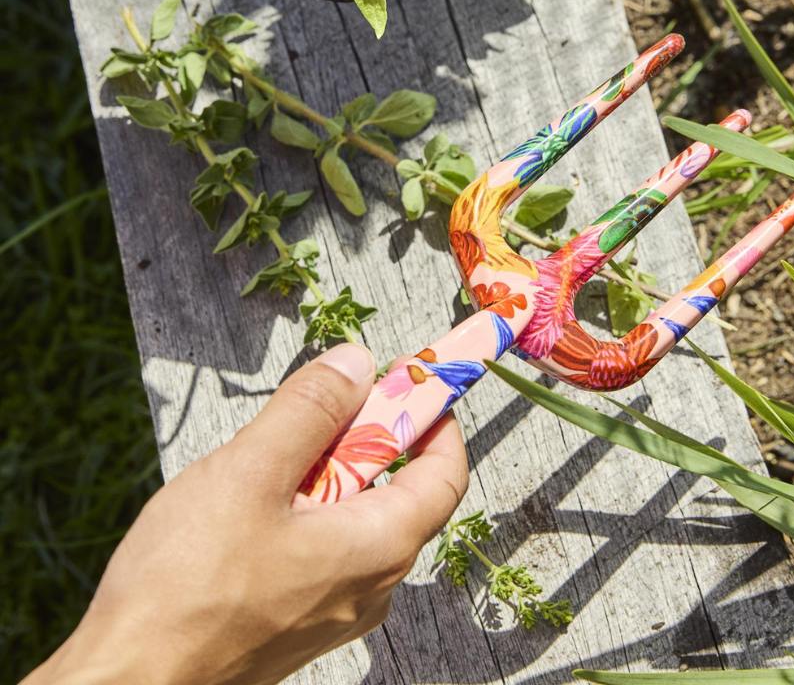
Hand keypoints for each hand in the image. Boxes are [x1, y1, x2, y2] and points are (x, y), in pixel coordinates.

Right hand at [22, 343, 468, 684]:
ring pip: (352, 514)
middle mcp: (372, 584)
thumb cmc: (186, 588)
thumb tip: (357, 363)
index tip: (408, 375)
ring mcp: (335, 607)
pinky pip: (322, 544)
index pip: (444, 472)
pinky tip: (247, 503)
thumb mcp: (251, 473)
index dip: (433, 416)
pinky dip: (302, 506)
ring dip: (324, 469)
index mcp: (380, 548)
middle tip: (318, 401)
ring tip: (264, 457)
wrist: (128, 683)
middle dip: (363, 434)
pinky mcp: (298, 618)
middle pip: (397, 487)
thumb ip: (311, 410)